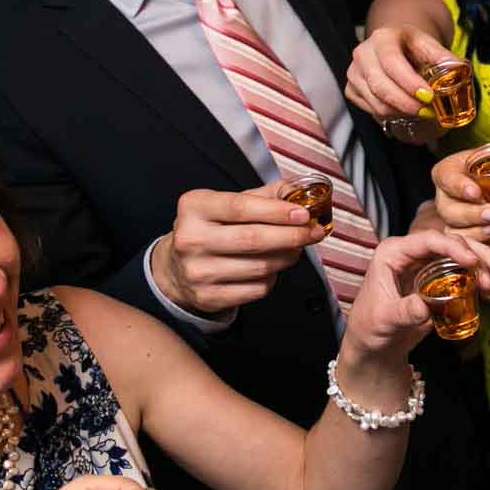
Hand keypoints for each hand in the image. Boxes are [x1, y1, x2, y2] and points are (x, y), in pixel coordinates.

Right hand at [151, 183, 324, 315]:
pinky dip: (272, 278)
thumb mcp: (226, 203)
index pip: (242, 207)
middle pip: (253, 239)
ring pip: (259, 266)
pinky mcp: (208, 297)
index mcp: (194, 207)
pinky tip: (271, 268)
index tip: (304, 214)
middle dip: (292, 236)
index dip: (277, 211)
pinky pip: (256, 289)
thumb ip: (264, 196)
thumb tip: (300, 192)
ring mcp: (198, 271)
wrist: (176, 268)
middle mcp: (190, 238)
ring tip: (294, 249)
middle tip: (313, 233)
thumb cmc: (210, 229)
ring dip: (286, 257)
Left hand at [343, 229, 489, 360]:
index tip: (473, 261)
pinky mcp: (438, 277)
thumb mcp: (384, 319)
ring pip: (462, 253)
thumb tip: (424, 306)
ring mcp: (426, 263)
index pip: (427, 240)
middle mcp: (412, 252)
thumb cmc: (370, 327)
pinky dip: (480, 276)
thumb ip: (403, 311)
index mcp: (394, 252)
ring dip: (484, 263)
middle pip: (451, 242)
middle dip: (478, 254)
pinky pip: (463, 270)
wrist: (375, 343)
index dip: (453, 246)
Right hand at [344, 24, 453, 136]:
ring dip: (400, 112)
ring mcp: (354, 72)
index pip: (392, 63)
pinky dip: (389, 115)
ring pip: (375, 102)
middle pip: (380, 86)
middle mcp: (363, 53)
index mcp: (383, 38)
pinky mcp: (351, 88)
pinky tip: (403, 110)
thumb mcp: (429, 45)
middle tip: (428, 112)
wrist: (393, 44)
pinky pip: (369, 109)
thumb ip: (443, 57)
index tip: (428, 97)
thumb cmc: (411, 46)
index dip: (409, 83)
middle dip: (407, 104)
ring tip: (420, 113)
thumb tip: (459, 70)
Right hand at [427, 147, 489, 246]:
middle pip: (448, 210)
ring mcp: (451, 221)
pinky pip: (470, 248)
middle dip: (472, 214)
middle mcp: (444, 198)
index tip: (476, 192)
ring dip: (478, 233)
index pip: (447, 178)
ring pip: (455, 232)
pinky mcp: (464, 238)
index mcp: (447, 172)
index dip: (460, 187)